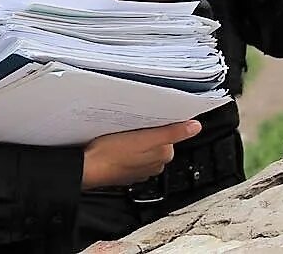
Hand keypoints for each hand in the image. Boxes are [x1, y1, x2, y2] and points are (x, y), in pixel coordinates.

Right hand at [82, 120, 200, 188]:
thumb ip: (172, 133)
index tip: (148, 113)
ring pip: (143, 146)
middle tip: (133, 120)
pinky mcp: (126, 169)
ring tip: (123, 130)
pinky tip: (116, 142)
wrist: (88, 168)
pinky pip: (131, 153)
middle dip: (147, 129)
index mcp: (162, 155)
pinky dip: (126, 147)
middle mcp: (154, 165)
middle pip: (156, 139)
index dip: (158, 120)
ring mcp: (140, 168)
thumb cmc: (111, 154)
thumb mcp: (144, 138)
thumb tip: (195, 127)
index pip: (168, 132)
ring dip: (136, 138)